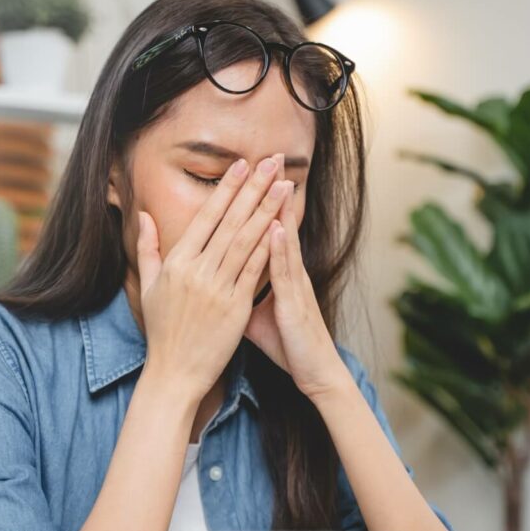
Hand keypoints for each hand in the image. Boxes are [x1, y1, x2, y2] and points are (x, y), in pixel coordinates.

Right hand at [137, 156, 292, 401]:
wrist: (174, 372)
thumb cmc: (162, 331)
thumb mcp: (147, 286)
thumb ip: (148, 248)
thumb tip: (144, 215)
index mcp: (177, 262)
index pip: (206, 217)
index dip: (227, 189)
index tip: (242, 165)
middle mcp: (197, 270)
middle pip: (230, 221)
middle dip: (253, 188)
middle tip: (272, 161)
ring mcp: (217, 288)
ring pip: (247, 241)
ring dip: (268, 210)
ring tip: (284, 185)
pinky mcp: (235, 307)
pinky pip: (255, 271)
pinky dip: (270, 247)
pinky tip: (284, 227)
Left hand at [244, 161, 346, 397]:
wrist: (313, 371)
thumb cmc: (286, 342)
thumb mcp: (256, 312)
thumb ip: (239, 289)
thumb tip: (217, 279)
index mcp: (276, 272)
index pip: (263, 229)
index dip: (254, 203)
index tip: (246, 174)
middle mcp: (287, 272)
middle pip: (276, 225)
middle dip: (269, 193)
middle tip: (267, 159)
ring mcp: (294, 285)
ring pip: (285, 242)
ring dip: (279, 211)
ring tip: (274, 181)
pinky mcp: (296, 303)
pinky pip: (288, 274)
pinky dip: (282, 250)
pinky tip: (275, 230)